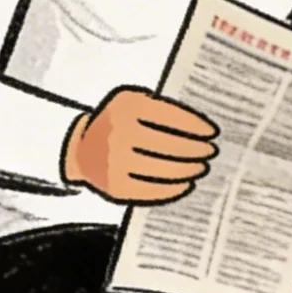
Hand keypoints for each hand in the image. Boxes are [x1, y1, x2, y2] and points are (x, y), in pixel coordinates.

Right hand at [62, 88, 217, 204]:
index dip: (194, 125)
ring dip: (188, 169)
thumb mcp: (131, 103)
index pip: (170, 116)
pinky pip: (152, 189)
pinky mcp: (115, 187)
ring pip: (163, 168)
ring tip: (201, 167)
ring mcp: (115, 162)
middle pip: (169, 145)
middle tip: (210, 151)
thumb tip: (201, 126)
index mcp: (125, 108)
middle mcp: (118, 134)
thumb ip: (161, 107)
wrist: (80, 151)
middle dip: (195, 149)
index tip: (211, 132)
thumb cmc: (116, 124)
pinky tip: (185, 183)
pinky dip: (173, 187)